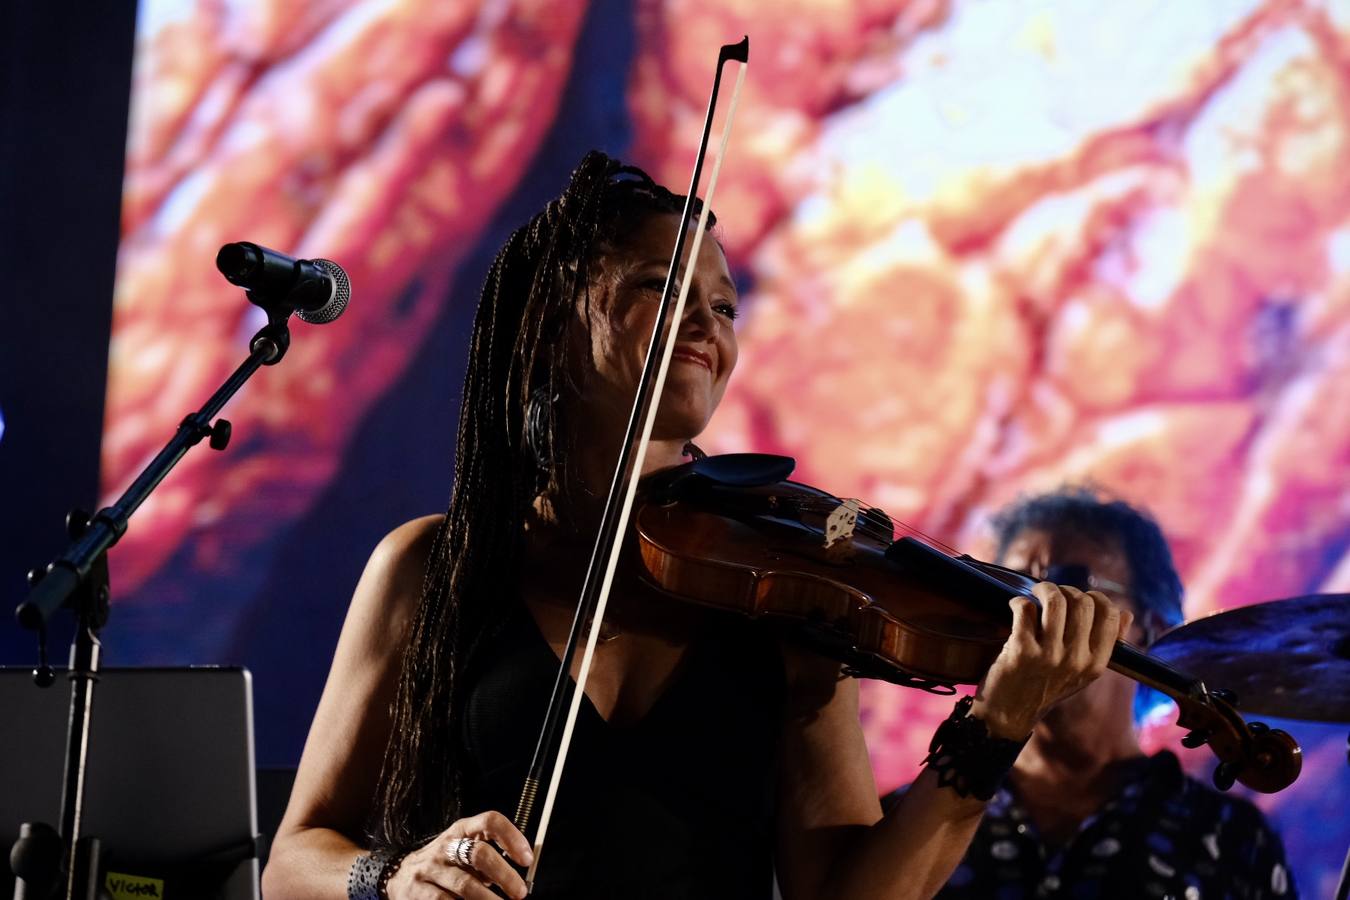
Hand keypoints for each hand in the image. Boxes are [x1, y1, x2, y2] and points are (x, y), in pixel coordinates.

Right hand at [385, 810, 532, 899]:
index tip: (527, 858)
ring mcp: (430, 868)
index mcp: (461, 830)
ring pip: (465, 883)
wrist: (399, 876)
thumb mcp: (464, 853)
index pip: (490, 821)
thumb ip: (488, 861)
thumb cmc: (444, 866)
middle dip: (504, 875)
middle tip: (520, 893)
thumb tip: (519, 877)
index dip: (511, 837)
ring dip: (488, 899)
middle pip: (479, 853)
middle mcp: (446, 846)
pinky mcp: (418, 891)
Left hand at [970, 583, 1132, 738]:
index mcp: (1096, 664)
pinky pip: (1026, 608)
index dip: (1096, 597)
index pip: (1110, 615)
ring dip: (1044, 589)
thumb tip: (1127, 613)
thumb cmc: (1046, 687)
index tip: (1082, 596)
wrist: (1009, 713)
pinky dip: (1020, 601)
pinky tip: (1017, 606)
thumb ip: (1104, 644)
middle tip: (1053, 594)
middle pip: (1082, 602)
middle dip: (1067, 590)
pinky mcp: (1021, 650)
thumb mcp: (1082, 673)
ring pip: (1055, 600)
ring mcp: (1049, 655)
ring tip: (1037, 592)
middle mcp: (1076, 660)